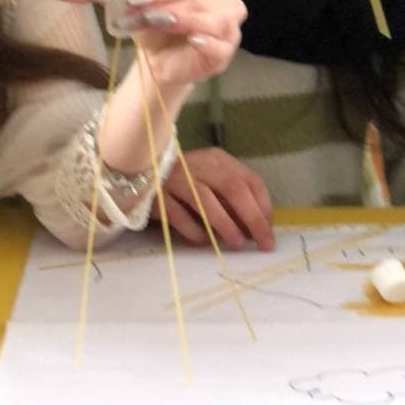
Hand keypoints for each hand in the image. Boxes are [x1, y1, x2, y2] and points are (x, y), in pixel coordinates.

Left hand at [117, 0, 246, 87]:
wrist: (160, 59)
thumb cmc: (159, 26)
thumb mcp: (147, 7)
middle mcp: (229, 0)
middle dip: (170, 4)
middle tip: (143, 12)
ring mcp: (230, 28)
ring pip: (216, 20)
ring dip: (184, 20)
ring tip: (159, 23)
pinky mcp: (226, 53)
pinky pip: (221, 46)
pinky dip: (207, 42)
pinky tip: (192, 40)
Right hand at [154, 147, 273, 250]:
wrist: (137, 176)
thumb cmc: (183, 183)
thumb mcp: (211, 183)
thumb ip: (232, 201)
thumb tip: (256, 229)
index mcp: (217, 160)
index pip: (250, 180)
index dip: (263, 207)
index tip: (268, 231)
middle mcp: (198, 165)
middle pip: (233, 188)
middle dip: (253, 217)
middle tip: (263, 243)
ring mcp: (176, 179)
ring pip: (206, 199)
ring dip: (226, 223)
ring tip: (237, 244)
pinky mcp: (157, 196)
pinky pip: (179, 215)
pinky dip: (194, 230)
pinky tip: (204, 241)